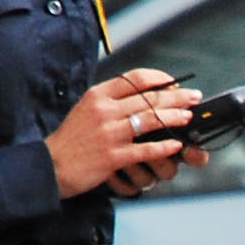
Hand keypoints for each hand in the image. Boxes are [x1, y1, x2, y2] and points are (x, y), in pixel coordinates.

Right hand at [46, 69, 201, 197]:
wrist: (50, 166)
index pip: (134, 78)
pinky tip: (176, 145)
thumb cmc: (71, 140)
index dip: (159, 79)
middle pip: (148, 98)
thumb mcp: (85, 109)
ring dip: (173, 118)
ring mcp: (109, 133)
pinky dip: (163, 147)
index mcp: (98, 95)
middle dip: (176, 97)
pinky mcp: (113, 156)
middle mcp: (104, 110)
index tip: (174, 83)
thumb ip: (109, 100)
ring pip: (150, 121)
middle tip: (194, 97)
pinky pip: (145, 149)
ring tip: (188, 117)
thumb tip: (138, 94)